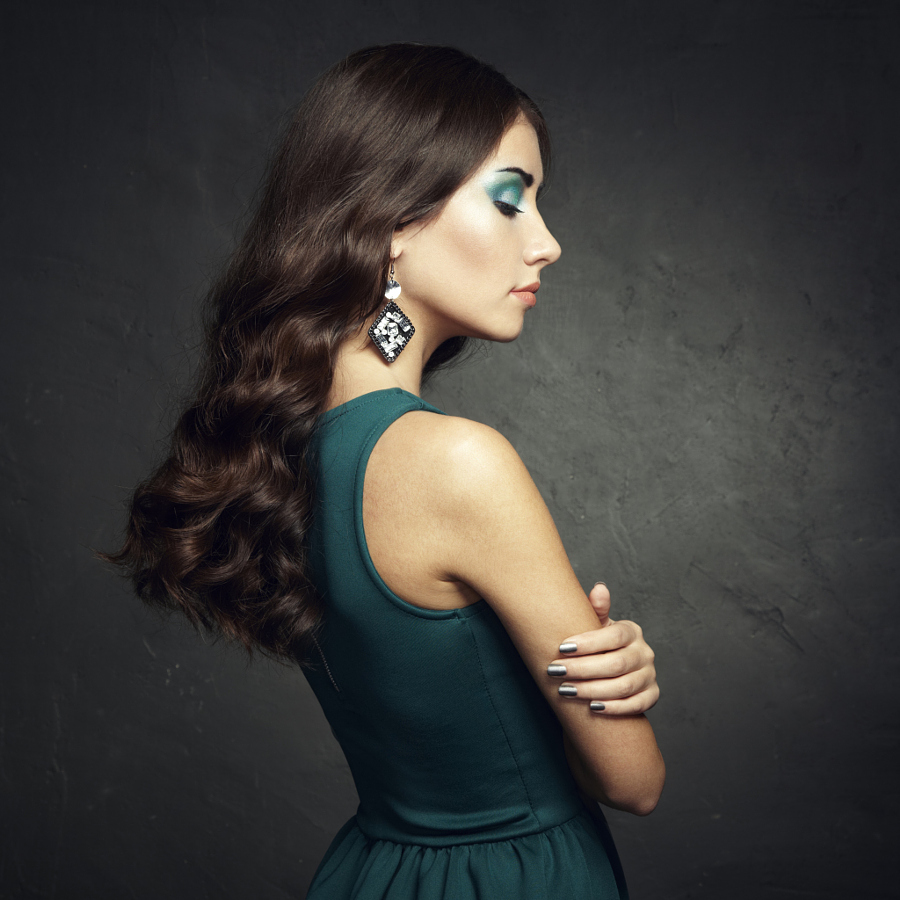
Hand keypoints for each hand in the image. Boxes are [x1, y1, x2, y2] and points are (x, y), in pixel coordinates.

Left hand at [548, 583, 658, 714]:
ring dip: (591, 690)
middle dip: (581, 669)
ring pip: (622, 686)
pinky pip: (635, 705)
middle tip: (555, 672)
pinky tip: (591, 707)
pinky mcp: (651, 695)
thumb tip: (599, 588)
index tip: (561, 648)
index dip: (588, 643)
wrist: (613, 672)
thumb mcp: (597, 625)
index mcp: (631, 631)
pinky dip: (613, 707)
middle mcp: (645, 652)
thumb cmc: (600, 644)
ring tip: (565, 690)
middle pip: (615, 664)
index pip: (613, 636)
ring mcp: (649, 675)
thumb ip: (597, 608)